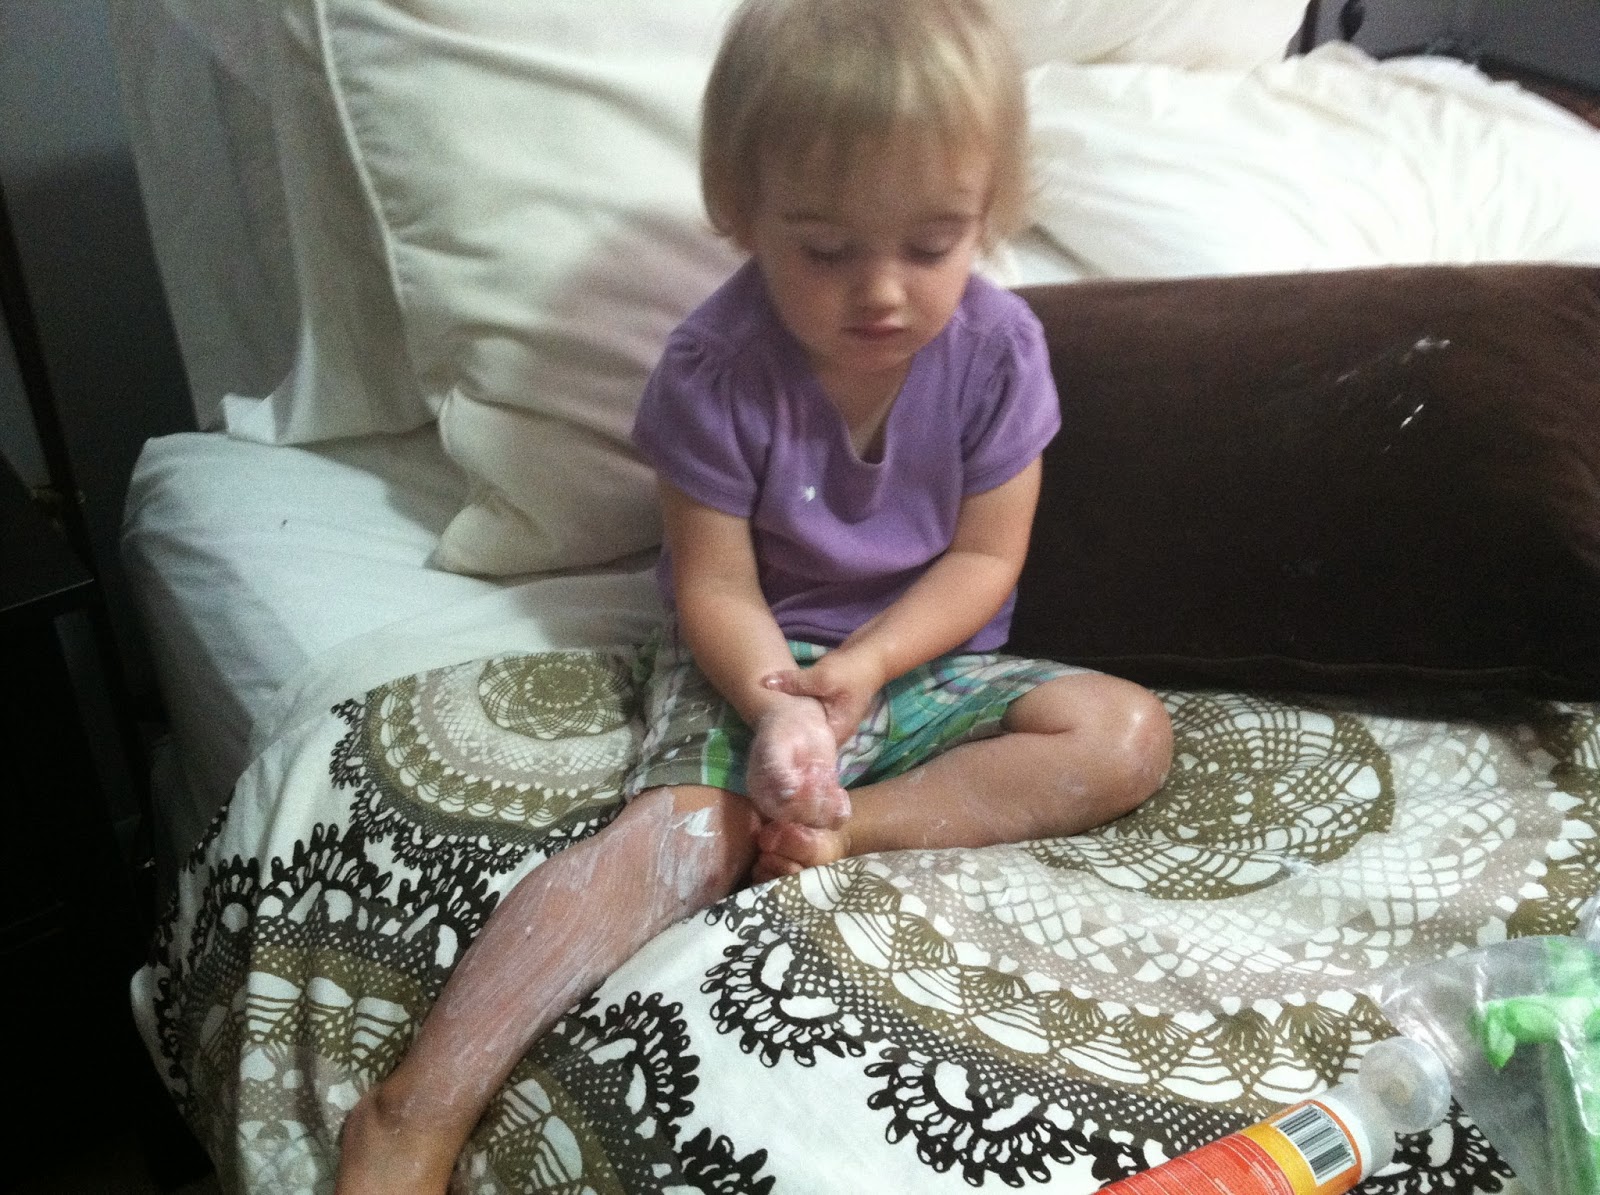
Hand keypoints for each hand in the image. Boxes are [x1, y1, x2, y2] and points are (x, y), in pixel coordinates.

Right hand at [746, 696, 850, 828]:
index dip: (800, 798)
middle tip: (816, 767)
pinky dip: (841, 808)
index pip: (782, 813)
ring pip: (820, 820)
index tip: (807, 771)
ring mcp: (803, 806)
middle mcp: (781, 806)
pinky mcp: (821, 802)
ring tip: (823, 771)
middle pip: (803, 819)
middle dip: (816, 794)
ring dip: (829, 798)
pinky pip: (834, 819)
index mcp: (763, 794)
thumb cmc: (782, 732)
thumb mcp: (776, 745)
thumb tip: (787, 792)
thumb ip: (778, 768)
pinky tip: (839, 790)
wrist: (798, 722)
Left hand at [761, 647, 884, 745]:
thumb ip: (794, 682)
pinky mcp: (828, 707)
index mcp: (838, 731)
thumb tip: (764, 682)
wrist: (871, 653)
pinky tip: (779, 709)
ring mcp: (833, 719)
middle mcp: (836, 730)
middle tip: (764, 736)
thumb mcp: (822, 677)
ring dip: (791, 725)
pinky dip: (796, 713)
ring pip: (807, 728)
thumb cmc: (853, 670)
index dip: (793, 751)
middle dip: (789, 739)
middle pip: (809, 743)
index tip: (770, 746)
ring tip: (766, 725)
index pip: (812, 752)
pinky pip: (808, 716)